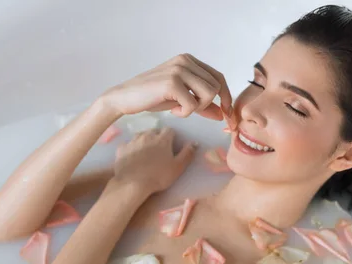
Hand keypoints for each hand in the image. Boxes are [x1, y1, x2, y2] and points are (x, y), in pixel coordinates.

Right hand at [101, 53, 232, 120]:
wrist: (125, 98)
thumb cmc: (152, 97)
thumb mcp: (181, 100)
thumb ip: (202, 105)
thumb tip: (222, 115)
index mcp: (189, 60)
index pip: (218, 77)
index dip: (226, 96)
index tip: (225, 113)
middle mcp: (185, 61)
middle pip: (216, 87)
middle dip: (207, 105)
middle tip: (189, 110)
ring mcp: (178, 70)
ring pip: (209, 94)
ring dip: (196, 108)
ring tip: (180, 109)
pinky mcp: (172, 82)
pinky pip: (193, 104)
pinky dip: (185, 113)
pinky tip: (173, 111)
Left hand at [111, 127, 195, 194]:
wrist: (132, 183)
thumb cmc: (158, 176)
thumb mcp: (178, 167)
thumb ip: (187, 154)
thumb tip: (194, 142)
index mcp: (162, 139)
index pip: (169, 130)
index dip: (171, 137)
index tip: (171, 145)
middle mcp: (147, 135)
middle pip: (154, 131)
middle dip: (157, 137)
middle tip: (158, 150)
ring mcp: (132, 141)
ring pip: (140, 135)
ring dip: (144, 140)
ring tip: (145, 152)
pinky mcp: (121, 148)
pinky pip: (127, 144)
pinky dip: (131, 148)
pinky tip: (132, 156)